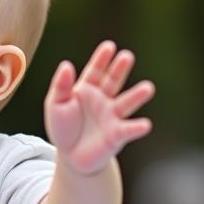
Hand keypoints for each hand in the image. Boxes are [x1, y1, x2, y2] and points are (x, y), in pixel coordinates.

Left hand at [44, 40, 154, 175]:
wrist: (71, 156)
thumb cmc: (63, 128)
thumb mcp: (55, 104)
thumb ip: (60, 85)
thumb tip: (66, 64)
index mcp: (87, 89)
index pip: (95, 71)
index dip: (102, 59)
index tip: (109, 46)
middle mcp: (103, 99)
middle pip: (113, 81)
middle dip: (120, 69)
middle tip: (127, 56)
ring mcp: (112, 116)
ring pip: (126, 103)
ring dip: (137, 96)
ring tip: (148, 88)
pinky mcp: (117, 135)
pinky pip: (128, 130)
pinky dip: (137, 128)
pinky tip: (145, 124)